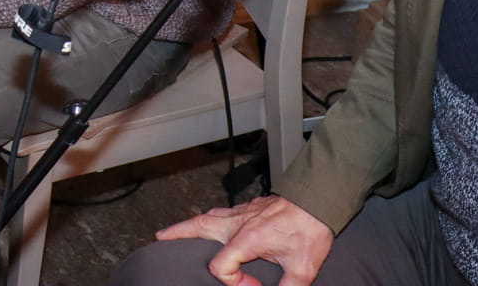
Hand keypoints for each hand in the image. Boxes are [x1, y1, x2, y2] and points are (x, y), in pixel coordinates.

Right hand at [156, 195, 333, 285]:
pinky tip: (214, 220)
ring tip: (175, 230)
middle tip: (160, 238)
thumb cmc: (309, 229)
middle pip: (198, 227)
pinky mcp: (250, 206)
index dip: (235, 283)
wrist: (317, 199)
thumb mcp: (303, 268)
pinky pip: (222, 211)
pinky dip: (211, 217)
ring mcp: (242, 212)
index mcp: (246, 238)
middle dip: (177, 233)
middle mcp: (238, 223)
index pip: (221, 267)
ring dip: (190, 223)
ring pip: (208, 216)